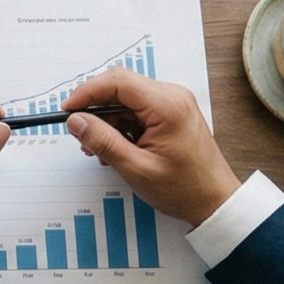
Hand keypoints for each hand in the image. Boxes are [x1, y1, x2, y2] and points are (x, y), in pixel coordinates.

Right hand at [64, 68, 241, 224]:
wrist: (216, 202)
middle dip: (96, 110)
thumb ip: (103, 141)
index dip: (87, 92)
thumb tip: (76, 121)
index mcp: (167, 105)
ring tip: (102, 150)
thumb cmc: (185, 189)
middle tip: (82, 136)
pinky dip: (122, 126)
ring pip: (127, 100)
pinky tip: (118, 149)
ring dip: (109, 121)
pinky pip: (138, 110)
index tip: (68, 110)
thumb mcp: (136, 168)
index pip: (117, 81)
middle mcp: (172, 96)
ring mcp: (174, 104)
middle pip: (121, 87)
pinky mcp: (172, 114)